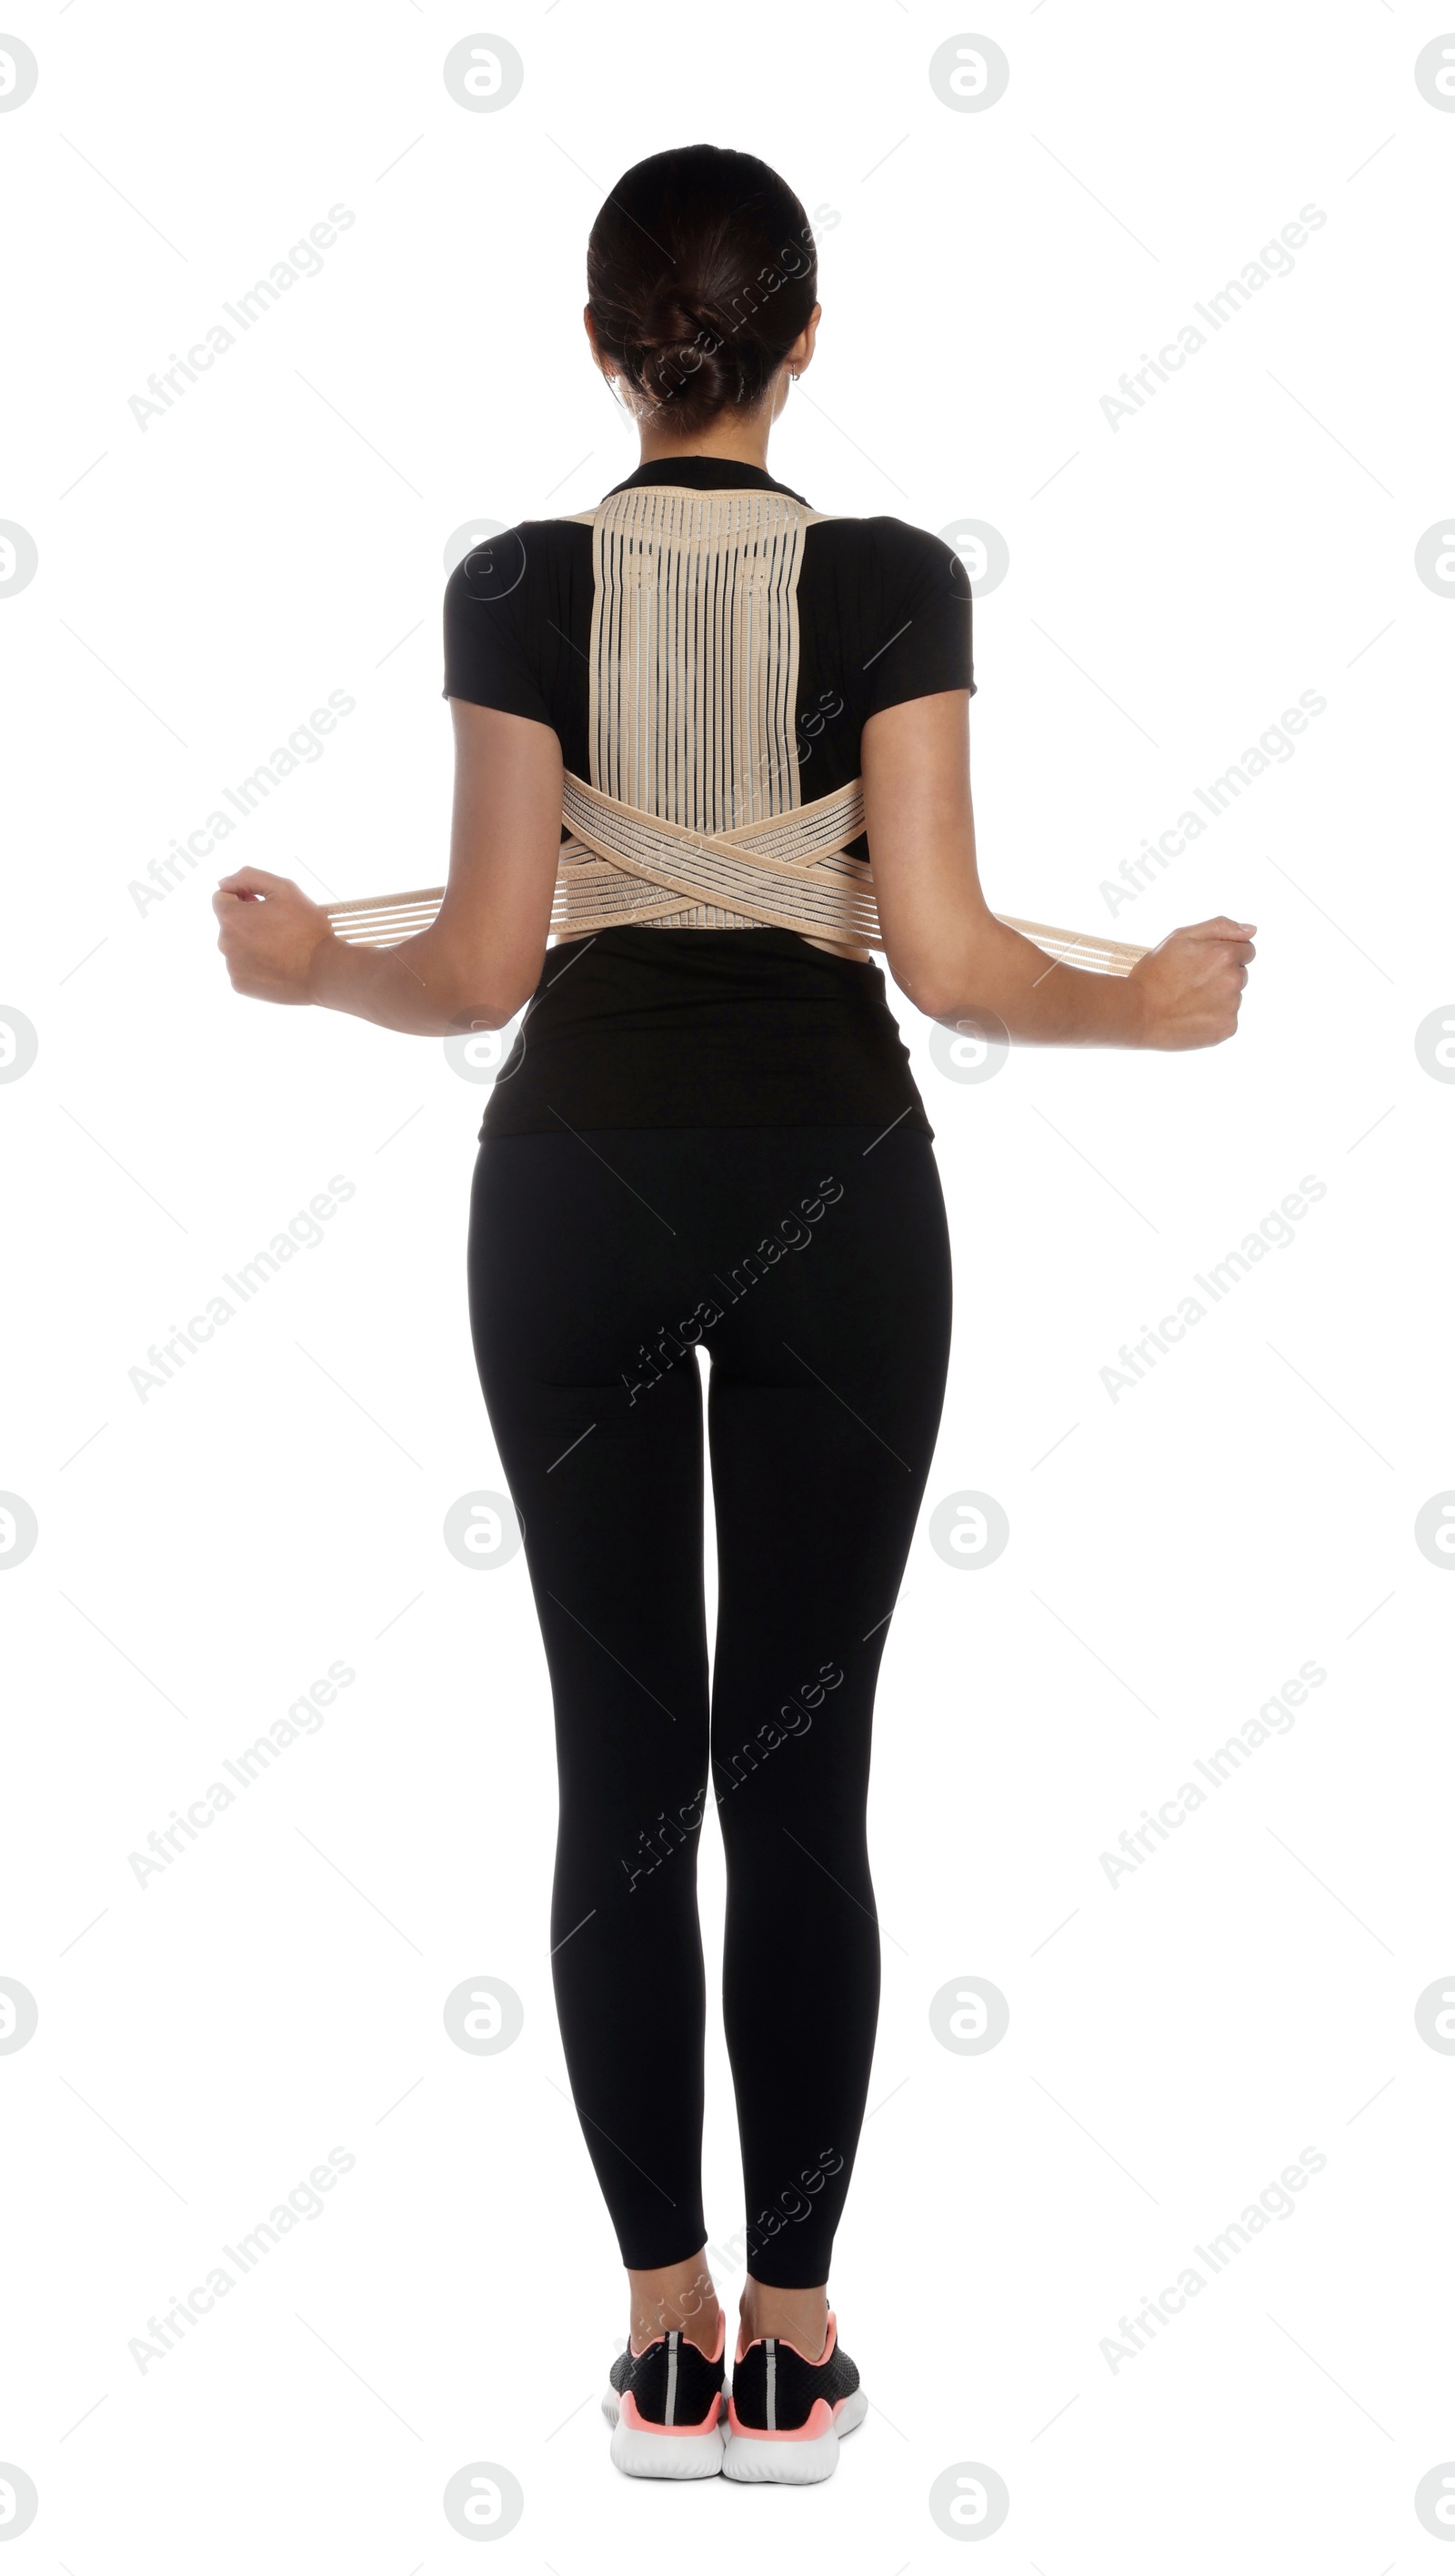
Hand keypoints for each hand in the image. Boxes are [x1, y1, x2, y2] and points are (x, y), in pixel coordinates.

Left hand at [213, 867, 334, 1005]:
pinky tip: (276, 964)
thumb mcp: (285, 889)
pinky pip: (241, 968)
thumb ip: (249, 877)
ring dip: (250, 943)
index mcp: (231, 917)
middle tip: (277, 927)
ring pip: (235, 946)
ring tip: (280, 947)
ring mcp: (231, 966)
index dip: (241, 896)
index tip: (261, 904)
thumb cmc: (307, 928)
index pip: (220, 898)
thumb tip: (223, 883)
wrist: (323, 971)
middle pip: (229, 924)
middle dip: (247, 920)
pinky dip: (254, 964)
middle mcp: (225, 942)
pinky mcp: (239, 985)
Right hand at [1127, 917, 1256, 1049]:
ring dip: (1218, 997)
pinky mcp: (1227, 1028)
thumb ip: (1220, 927)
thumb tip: (1251, 930)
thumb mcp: (1181, 937)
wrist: (1138, 1013)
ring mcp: (1232, 1006)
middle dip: (1223, 975)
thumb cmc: (1155, 973)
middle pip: (1241, 974)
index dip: (1225, 954)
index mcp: (1226, 954)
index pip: (1247, 950)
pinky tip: (1191, 1016)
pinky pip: (1228, 1019)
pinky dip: (1213, 1018)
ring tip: (1188, 1001)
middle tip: (1191, 982)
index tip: (1204, 962)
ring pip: (1233, 997)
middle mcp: (1234, 979)